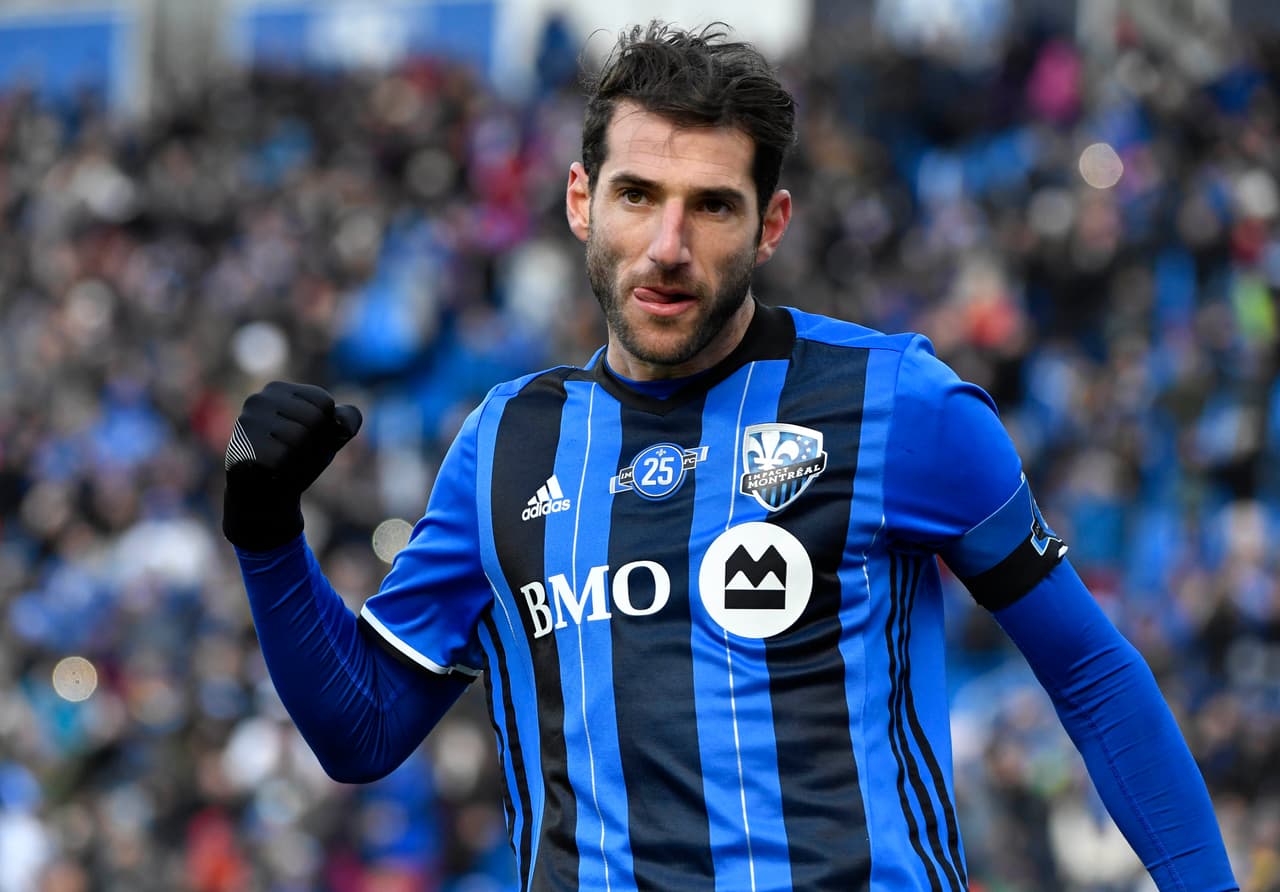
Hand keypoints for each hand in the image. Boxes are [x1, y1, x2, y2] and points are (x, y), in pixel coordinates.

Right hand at [222, 381, 362, 550]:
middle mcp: (259, 399)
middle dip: (316, 445)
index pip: (324, 403)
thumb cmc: (298, 459)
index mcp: (280, 390)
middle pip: (314, 419)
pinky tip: (273, 472)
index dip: (327, 428)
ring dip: (301, 460)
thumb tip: (344, 424)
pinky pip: (282, 458)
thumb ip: (347, 419)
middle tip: (297, 457)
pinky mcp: (240, 446)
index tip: (309, 439)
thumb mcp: (329, 435)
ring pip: (300, 438)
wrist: (266, 497)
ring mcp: (246, 422)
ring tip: (286, 464)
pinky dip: (286, 471)